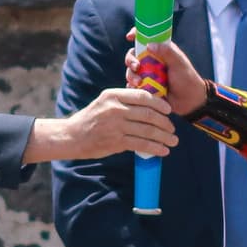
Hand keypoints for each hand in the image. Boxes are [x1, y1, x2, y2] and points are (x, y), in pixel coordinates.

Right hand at [24, 88, 175, 163]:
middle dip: (164, 122)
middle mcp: (115, 109)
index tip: (169, 110)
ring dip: (164, 137)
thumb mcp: (104, 101)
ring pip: (147, 130)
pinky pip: (141, 144)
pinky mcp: (116, 142)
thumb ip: (124, 100)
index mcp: (113, 95)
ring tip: (173, 141)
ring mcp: (116, 126)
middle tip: (173, 128)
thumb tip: (150, 102)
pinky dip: (155, 148)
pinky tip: (163, 151)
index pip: (142, 96)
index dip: (159, 103)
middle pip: (148, 114)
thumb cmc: (92, 118)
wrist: (73, 136)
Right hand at [125, 39, 206, 116]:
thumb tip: (148, 45)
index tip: (129, 37)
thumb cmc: (187, 78)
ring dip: (131, 75)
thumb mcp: (179, 63)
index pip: (146, 38)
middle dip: (130, 60)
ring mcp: (147, 74)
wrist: (189, 101)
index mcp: (160, 50)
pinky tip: (135, 89)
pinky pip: (132, 85)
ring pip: (131, 71)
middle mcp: (151, 60)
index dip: (136, 34)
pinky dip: (131, 87)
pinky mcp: (144, 87)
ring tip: (138, 83)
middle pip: (133, 55)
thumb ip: (166, 52)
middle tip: (136, 66)